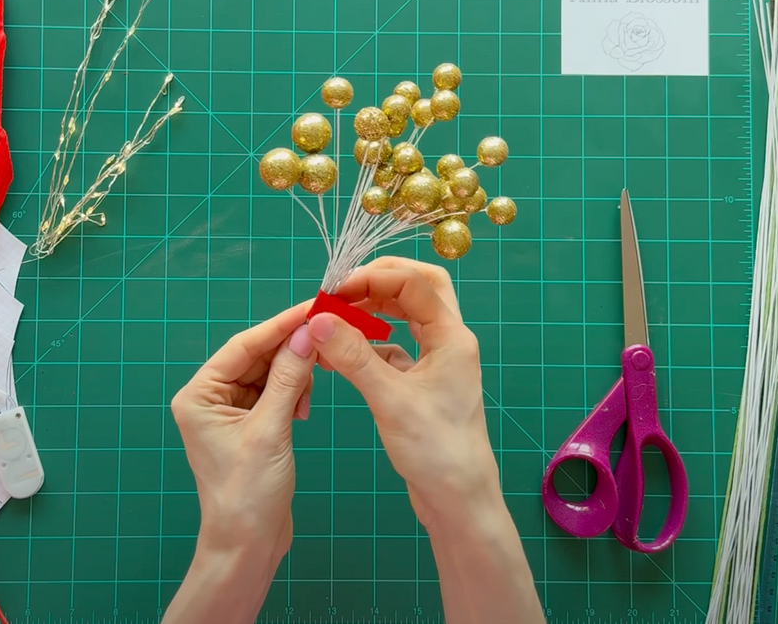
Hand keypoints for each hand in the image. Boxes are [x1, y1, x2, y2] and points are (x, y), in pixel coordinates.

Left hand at [164, 301, 315, 623]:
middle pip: (255, 356)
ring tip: (316, 378)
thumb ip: (289, 379)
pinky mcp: (249, 427)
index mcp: (199, 396)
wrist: (247, 545)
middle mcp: (209, 399)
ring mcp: (229, 414)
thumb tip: (308, 334)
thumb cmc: (247, 496)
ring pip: (267, 373)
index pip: (243, 346)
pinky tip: (304, 403)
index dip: (280, 325)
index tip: (313, 308)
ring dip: (294, 373)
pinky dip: (292, 392)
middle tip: (326, 333)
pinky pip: (273, 393)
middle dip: (290, 348)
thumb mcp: (271, 430)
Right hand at [308, 258, 495, 526]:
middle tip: (342, 291)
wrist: (458, 499)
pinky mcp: (424, 384)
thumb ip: (354, 356)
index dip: (373, 278)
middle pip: (418, 289)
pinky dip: (371, 344)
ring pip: (407, 318)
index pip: (414, 284)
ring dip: (374, 312)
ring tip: (336, 319)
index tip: (335, 291)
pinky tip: (344, 354)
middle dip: (379, 282)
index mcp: (452, 338)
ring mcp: (438, 363)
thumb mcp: (389, 399)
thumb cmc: (435, 451)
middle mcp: (449, 342)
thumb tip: (318, 320)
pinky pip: (398, 349)